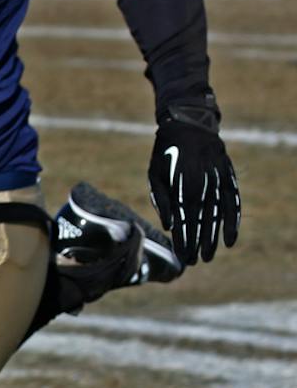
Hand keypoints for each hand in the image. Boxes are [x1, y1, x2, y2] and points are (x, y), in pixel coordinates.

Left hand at [148, 116, 239, 263]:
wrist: (190, 124)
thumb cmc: (165, 152)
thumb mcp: (155, 173)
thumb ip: (161, 199)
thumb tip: (170, 226)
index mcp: (181, 184)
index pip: (183, 219)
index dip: (183, 240)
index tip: (181, 257)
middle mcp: (202, 184)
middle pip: (200, 221)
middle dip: (197, 243)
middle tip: (194, 262)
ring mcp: (217, 181)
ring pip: (217, 215)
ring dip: (214, 238)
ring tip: (209, 257)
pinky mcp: (228, 177)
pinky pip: (233, 203)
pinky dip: (233, 222)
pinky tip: (231, 239)